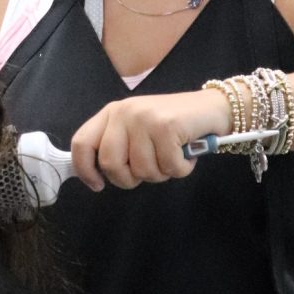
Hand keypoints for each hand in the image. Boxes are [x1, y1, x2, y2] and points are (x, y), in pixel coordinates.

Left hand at [69, 89, 230, 190]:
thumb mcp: (137, 131)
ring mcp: (145, 118)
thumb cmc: (173, 126)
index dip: (85, 170)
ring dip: (161, 173)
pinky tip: (186, 154)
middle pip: (111, 164)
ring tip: (171, 156)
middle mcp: (124, 112)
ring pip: (142, 170)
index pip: (82, 143)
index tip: (98, 185)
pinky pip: (168, 167)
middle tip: (148, 171)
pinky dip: (181, 169)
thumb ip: (117, 147)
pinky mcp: (167, 126)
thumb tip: (96, 175)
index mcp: (111, 113)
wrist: (211, 108)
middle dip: (129, 179)